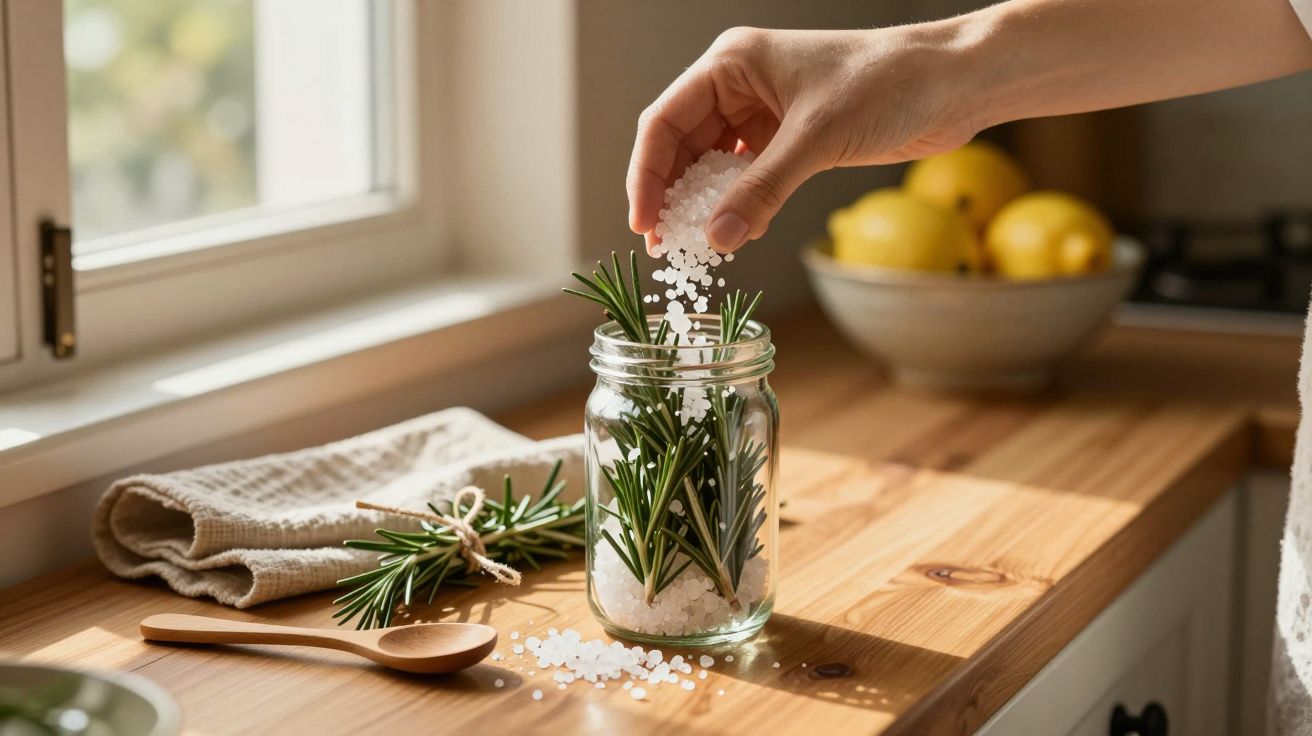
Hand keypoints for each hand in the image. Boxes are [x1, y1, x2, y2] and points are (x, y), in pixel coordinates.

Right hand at [626, 25, 978, 253]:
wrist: (951, 84)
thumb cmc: (886, 85)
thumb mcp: (816, 139)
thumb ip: (761, 190)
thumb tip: (714, 239)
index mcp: (732, 63)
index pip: (664, 121)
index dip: (647, 175)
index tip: (645, 224)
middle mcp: (739, 85)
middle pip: (682, 146)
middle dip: (671, 196)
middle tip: (665, 247)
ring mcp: (764, 112)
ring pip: (713, 165)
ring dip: (705, 205)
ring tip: (698, 246)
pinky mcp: (790, 138)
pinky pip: (746, 177)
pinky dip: (739, 205)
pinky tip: (740, 232)